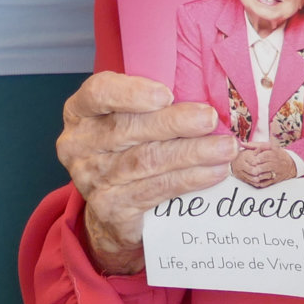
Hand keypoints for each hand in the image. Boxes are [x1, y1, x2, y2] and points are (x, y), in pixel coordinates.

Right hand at [57, 73, 234, 274]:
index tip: (167, 94)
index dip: (131, 92)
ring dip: (191, 153)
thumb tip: (203, 94)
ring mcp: (92, 178)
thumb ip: (152, 104)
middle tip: (209, 118)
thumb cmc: (127, 149)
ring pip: (146, 160)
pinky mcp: (110, 207)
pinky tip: (213, 172)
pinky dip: (189, 179)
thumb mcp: (128, 120)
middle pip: (128, 128)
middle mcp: (79, 144)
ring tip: (224, 148)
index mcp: (81, 111)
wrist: (113, 211)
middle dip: (174, 123)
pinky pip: (155, 189)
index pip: (98, 92)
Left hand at [230, 144, 297, 187]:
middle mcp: (275, 163)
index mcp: (273, 153)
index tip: (252, 160)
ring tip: (252, 174)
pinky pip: (266, 183)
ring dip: (256, 176)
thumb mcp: (268, 146)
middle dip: (255, 168)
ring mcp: (275, 172)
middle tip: (251, 168)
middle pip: (263, 167)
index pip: (263, 156)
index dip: (256, 159)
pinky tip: (255, 179)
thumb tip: (242, 143)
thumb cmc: (276, 153)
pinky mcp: (275, 180)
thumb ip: (254, 145)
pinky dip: (259, 182)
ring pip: (265, 175)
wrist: (290, 164)